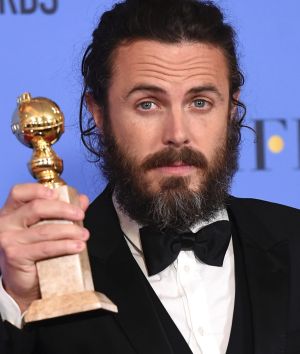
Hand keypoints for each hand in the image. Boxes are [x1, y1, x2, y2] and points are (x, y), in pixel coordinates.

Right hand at [0, 183, 89, 312]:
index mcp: (11, 211)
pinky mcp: (15, 255)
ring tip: (84, 234)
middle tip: (80, 214)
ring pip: (45, 229)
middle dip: (63, 209)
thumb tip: (82, 199)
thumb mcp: (46, 226)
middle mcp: (6, 223)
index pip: (19, 192)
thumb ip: (63, 211)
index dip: (38, 189)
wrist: (23, 282)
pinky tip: (78, 246)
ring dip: (69, 230)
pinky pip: (45, 247)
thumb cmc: (34, 251)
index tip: (57, 194)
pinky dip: (65, 246)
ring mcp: (8, 239)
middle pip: (36, 207)